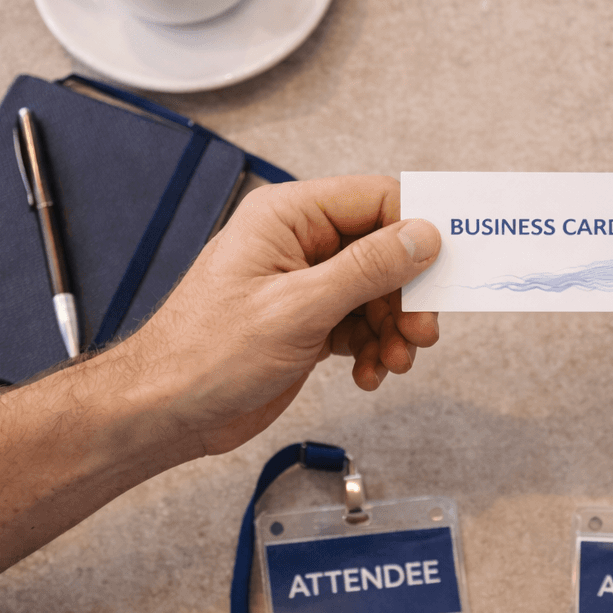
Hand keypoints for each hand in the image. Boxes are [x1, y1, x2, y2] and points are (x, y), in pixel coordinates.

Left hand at [109, 175, 440, 458]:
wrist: (166, 413)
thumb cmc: (205, 354)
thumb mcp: (298, 309)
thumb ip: (366, 269)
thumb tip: (422, 236)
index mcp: (287, 216)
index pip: (375, 200)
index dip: (417, 231)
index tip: (446, 268)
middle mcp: (297, 242)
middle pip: (385, 250)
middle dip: (409, 293)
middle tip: (421, 331)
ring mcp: (303, 283)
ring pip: (378, 292)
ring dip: (394, 328)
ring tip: (393, 361)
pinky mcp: (307, 321)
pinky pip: (361, 323)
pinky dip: (374, 348)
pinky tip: (368, 373)